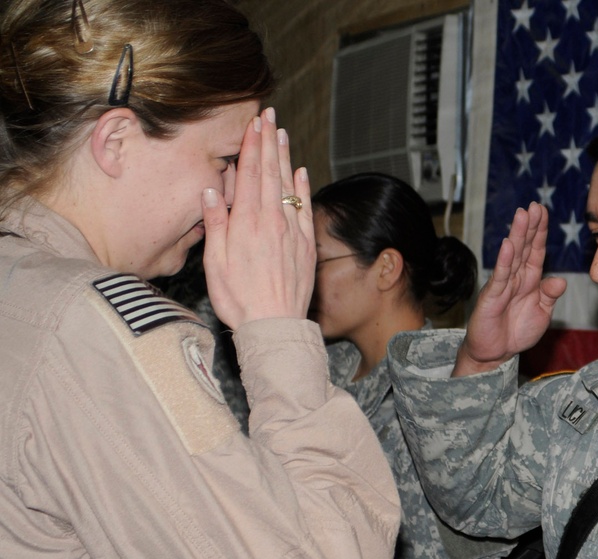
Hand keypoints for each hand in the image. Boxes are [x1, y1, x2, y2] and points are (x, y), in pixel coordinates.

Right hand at [201, 107, 314, 329]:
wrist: (274, 325)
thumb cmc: (239, 299)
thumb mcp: (215, 262)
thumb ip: (216, 223)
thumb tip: (212, 190)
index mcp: (247, 222)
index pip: (250, 174)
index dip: (251, 146)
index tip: (253, 123)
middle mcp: (273, 221)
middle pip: (271, 172)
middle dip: (268, 141)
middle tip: (269, 115)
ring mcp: (293, 231)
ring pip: (289, 185)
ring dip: (285, 157)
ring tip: (282, 133)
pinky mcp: (306, 245)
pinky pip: (305, 208)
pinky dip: (303, 187)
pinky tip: (302, 172)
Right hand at [453, 202, 566, 376]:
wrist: (496, 353)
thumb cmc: (517, 331)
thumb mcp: (542, 313)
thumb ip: (549, 295)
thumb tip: (560, 280)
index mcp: (529, 279)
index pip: (536, 250)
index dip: (540, 232)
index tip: (543, 211)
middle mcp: (516, 277)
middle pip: (524, 247)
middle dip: (529, 226)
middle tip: (534, 205)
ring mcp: (502, 285)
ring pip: (511, 256)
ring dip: (517, 235)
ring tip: (521, 215)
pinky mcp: (491, 297)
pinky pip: (499, 277)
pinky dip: (504, 261)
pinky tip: (508, 245)